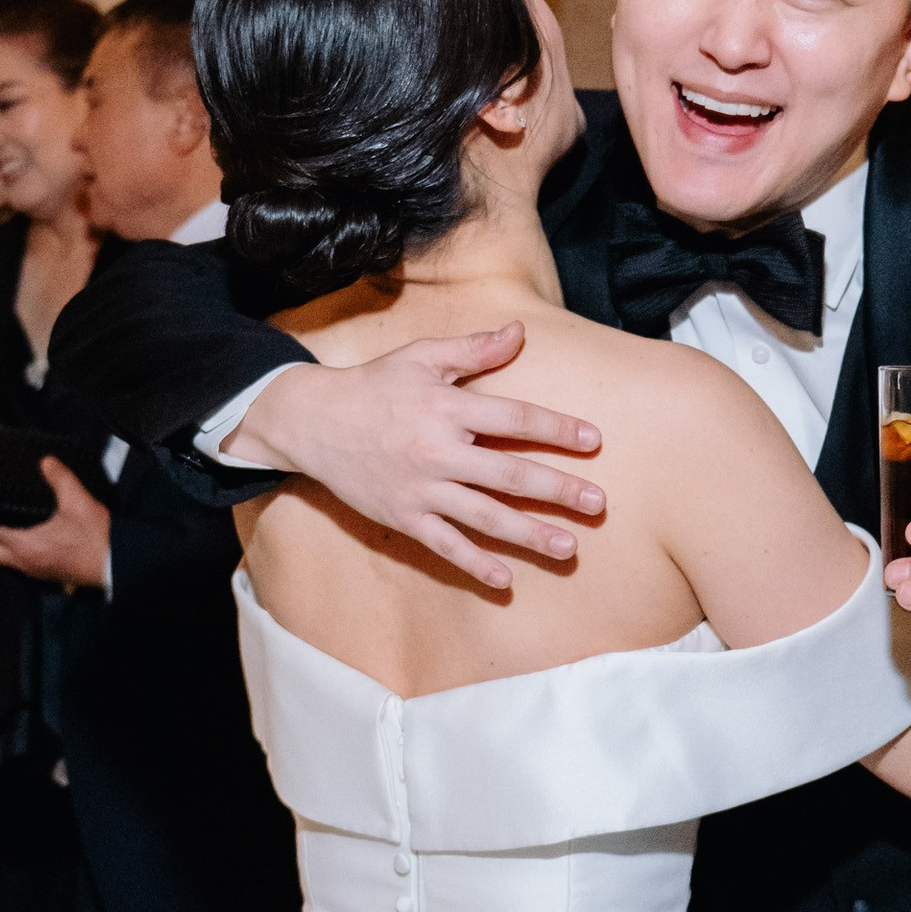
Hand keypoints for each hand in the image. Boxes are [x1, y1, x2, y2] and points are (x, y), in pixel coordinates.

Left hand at [0, 460, 110, 588]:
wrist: (118, 565)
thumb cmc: (97, 538)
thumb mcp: (78, 502)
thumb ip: (60, 478)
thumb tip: (46, 461)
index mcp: (23, 544)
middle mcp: (22, 561)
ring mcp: (32, 570)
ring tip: (2, 520)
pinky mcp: (44, 574)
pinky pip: (15, 562)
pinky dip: (10, 549)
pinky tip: (24, 533)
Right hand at [234, 323, 602, 595]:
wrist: (312, 421)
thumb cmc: (374, 385)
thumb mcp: (422, 356)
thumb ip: (474, 349)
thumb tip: (521, 331)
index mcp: (447, 407)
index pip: (515, 418)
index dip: (557, 428)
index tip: (594, 441)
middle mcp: (438, 451)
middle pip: (509, 474)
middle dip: (558, 490)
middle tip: (598, 504)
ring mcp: (420, 489)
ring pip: (484, 516)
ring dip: (529, 534)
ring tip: (568, 548)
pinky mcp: (403, 517)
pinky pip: (444, 546)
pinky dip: (474, 564)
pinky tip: (505, 580)